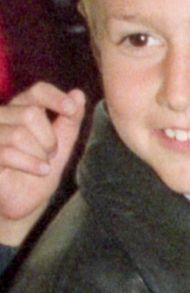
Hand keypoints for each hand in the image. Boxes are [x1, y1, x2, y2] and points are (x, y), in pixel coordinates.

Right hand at [0, 82, 84, 242]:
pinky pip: (7, 153)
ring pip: (19, 134)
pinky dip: (30, 163)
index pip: (36, 91)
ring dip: (39, 154)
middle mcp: (2, 116)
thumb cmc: (39, 170)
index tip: (71, 110)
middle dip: (49, 138)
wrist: (25, 201)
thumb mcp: (61, 145)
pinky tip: (41, 171)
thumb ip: (70, 121)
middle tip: (50, 155)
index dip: (55, 97)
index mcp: (21, 108)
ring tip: (43, 166)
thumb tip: (78, 94)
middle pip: (31, 114)